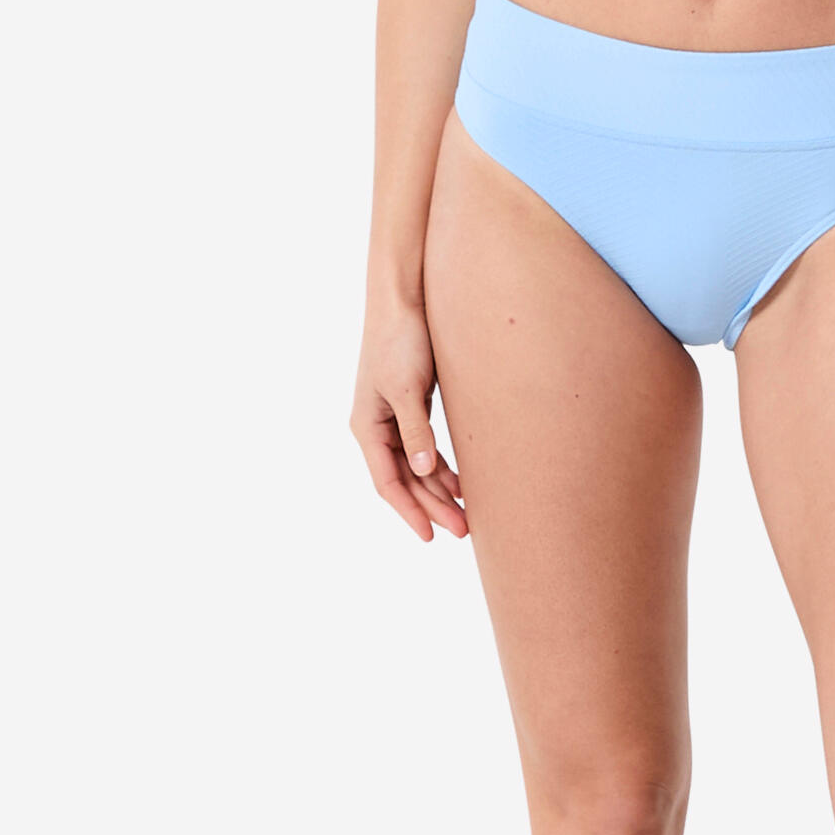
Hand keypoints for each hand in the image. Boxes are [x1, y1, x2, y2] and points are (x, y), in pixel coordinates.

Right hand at [351, 296, 468, 539]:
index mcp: (368, 427)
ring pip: (417, 467)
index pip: (388, 482)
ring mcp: (395, 417)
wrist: (405, 298)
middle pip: (406, 480)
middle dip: (431, 507)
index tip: (430, 536)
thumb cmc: (400, 339)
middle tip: (463, 531)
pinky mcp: (413, 404)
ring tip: (466, 515)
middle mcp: (378, 427)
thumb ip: (416, 430)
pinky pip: (426, 447)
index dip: (409, 511)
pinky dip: (443, 467)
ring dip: (439, 491)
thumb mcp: (407, 387)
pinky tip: (462, 483)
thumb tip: (424, 472)